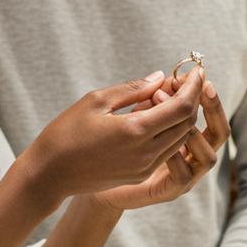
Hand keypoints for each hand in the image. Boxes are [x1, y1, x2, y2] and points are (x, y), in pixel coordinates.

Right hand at [19, 68, 203, 211]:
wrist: (49, 175)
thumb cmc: (66, 132)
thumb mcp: (96, 101)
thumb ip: (133, 89)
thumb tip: (160, 77)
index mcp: (136, 130)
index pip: (182, 106)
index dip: (193, 86)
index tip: (197, 70)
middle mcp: (146, 152)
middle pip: (186, 122)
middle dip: (191, 99)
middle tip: (183, 80)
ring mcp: (144, 167)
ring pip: (180, 138)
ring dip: (182, 116)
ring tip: (170, 95)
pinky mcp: (140, 175)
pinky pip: (167, 150)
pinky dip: (170, 131)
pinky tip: (158, 116)